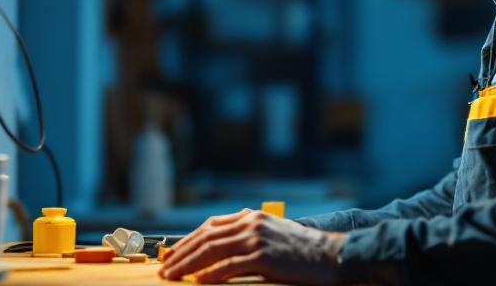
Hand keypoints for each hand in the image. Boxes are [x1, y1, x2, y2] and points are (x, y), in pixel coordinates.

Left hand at [158, 208, 345, 283]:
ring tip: (173, 276)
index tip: (173, 254)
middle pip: (206, 237)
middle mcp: (251, 223)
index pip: (210, 226)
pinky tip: (199, 282)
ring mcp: (257, 239)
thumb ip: (250, 233)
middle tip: (165, 268)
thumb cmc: (302, 250)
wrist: (331, 254)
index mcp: (251, 217)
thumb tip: (223, 242)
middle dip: (181, 253)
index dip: (188, 240)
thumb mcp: (273, 233)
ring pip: (212, 250)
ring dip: (188, 264)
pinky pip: (229, 265)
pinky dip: (211, 273)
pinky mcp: (264, 256)